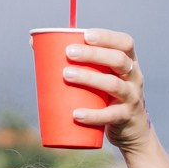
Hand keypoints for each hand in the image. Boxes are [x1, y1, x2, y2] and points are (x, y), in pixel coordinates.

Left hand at [64, 30, 152, 154]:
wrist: (132, 133)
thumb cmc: (107, 98)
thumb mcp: (101, 79)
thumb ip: (78, 64)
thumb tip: (34, 44)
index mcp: (129, 63)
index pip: (125, 43)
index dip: (107, 37)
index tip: (86, 35)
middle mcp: (134, 78)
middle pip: (119, 60)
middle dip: (94, 54)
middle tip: (69, 52)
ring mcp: (132, 98)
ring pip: (114, 85)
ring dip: (89, 78)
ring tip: (66, 75)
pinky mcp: (125, 118)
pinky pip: (110, 116)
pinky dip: (92, 115)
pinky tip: (76, 114)